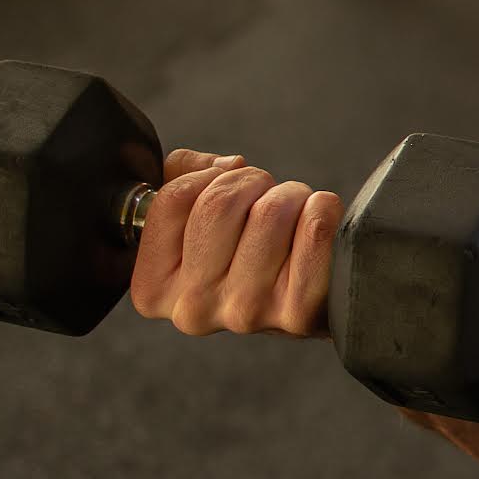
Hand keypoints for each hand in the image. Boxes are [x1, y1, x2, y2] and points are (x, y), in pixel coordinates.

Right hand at [129, 149, 343, 340]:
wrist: (308, 307)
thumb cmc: (248, 257)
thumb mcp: (195, 223)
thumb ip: (184, 178)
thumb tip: (225, 165)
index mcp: (154, 287)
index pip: (174, 198)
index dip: (208, 177)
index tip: (226, 191)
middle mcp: (193, 307)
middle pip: (220, 202)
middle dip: (252, 182)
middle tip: (265, 200)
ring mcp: (245, 313)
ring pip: (270, 210)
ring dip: (291, 196)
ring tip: (293, 219)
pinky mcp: (298, 312)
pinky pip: (314, 228)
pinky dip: (324, 210)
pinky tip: (320, 229)